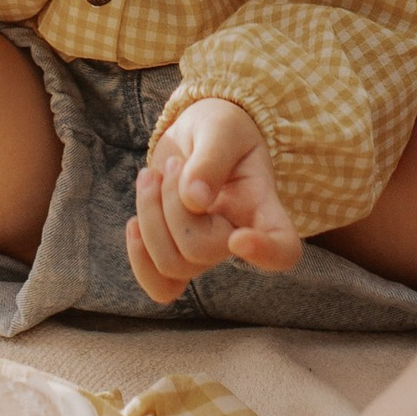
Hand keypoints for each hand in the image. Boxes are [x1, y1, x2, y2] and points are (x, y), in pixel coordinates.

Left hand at [126, 98, 301, 303]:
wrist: (198, 133)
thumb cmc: (221, 129)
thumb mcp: (221, 129)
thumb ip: (211, 159)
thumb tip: (194, 200)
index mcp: (263, 207)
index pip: (283, 248)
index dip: (266, 254)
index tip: (238, 239)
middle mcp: (239, 237)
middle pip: (203, 251)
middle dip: (172, 205)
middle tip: (173, 165)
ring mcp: (207, 250)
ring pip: (173, 264)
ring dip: (150, 216)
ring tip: (151, 176)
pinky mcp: (177, 253)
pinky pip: (162, 286)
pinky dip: (139, 259)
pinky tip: (133, 224)